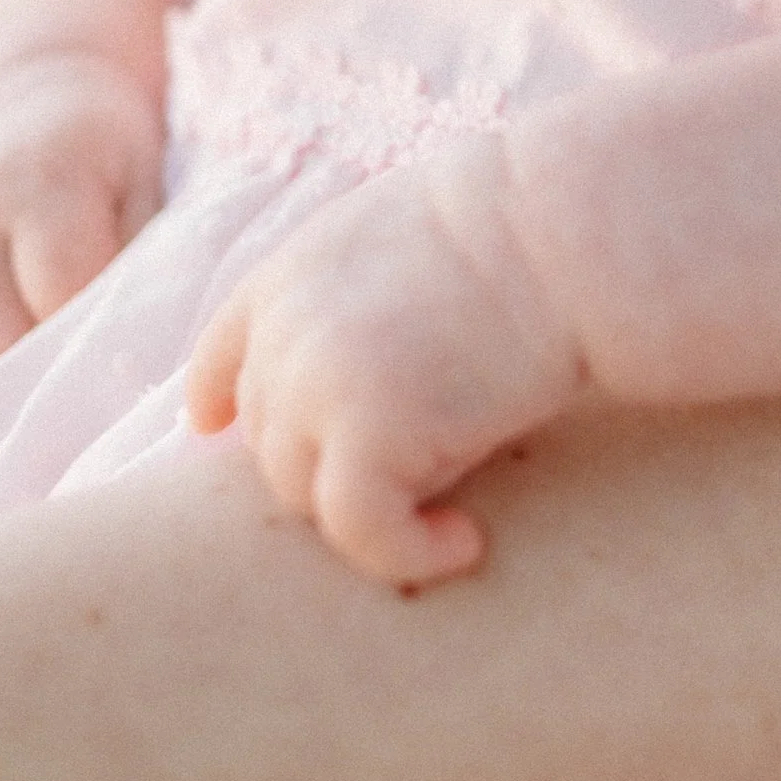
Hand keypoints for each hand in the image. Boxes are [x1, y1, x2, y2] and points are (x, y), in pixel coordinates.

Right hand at [0, 54, 165, 406]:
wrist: (25, 104)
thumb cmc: (103, 154)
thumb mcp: (143, 182)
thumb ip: (142, 254)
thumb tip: (135, 335)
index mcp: (39, 185)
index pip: (57, 289)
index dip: (90, 326)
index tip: (116, 333)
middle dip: (37, 367)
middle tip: (74, 363)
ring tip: (31, 373)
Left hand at [185, 142, 582, 587]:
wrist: (563, 230)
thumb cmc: (520, 226)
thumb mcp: (402, 233)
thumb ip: (349, 291)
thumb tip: (359, 364)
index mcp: (288, 275)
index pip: (220, 356)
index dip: (222, 400)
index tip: (217, 427)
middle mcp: (283, 335)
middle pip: (272, 443)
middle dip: (334, 461)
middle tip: (420, 471)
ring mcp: (317, 387)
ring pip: (307, 496)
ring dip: (372, 507)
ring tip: (457, 501)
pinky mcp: (367, 437)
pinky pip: (360, 532)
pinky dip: (406, 554)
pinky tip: (466, 543)